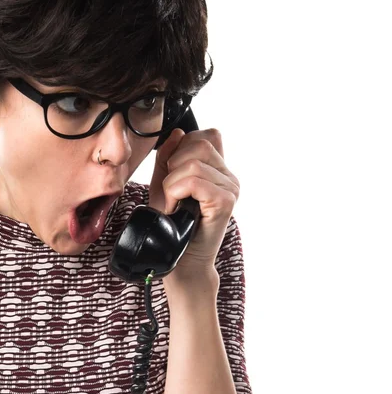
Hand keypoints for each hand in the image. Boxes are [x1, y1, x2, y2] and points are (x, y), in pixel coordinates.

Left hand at [148, 127, 239, 274]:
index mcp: (218, 169)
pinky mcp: (225, 202)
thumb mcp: (164, 184)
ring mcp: (230, 188)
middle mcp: (228, 177)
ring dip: (171, 184)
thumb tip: (178, 133)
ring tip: (173, 203)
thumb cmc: (172, 225)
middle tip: (171, 192)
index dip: (184, 146)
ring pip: (192, 164)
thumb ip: (168, 157)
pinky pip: (193, 181)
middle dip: (173, 165)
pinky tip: (176, 208)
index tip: (173, 171)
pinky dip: (175, 193)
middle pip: (198, 143)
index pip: (206, 135)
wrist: (181, 260)